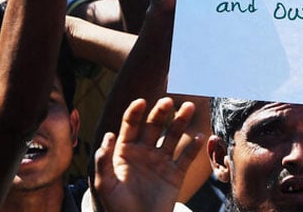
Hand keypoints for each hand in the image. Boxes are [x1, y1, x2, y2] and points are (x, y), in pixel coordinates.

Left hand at [93, 97, 203, 211]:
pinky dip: (194, 146)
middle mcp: (144, 151)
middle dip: (161, 112)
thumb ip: (104, 162)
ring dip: (181, 121)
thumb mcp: (105, 185)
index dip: (135, 112)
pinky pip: (186, 156)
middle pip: (154, 126)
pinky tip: (198, 136)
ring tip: (189, 107)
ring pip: (173, 136)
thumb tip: (108, 135)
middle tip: (168, 101)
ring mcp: (161, 161)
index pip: (131, 125)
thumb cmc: (117, 207)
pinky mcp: (176, 173)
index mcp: (125, 151)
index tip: (141, 102)